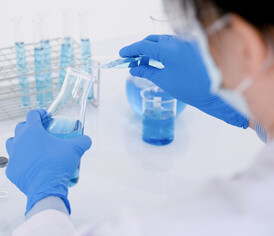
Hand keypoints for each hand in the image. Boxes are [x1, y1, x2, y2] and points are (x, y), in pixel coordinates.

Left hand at [5, 109, 91, 213]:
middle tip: (41, 132)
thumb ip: (82, 141)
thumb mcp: (74, 150)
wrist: (46, 188)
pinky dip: (21, 162)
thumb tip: (86, 140)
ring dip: (20, 142)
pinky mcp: (11, 170)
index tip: (47, 116)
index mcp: (32, 131)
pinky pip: (14, 162)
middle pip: (21, 127)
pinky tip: (30, 165)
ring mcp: (13, 156)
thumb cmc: (58, 165)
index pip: (33, 115)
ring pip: (12, 143)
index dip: (40, 113)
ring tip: (31, 147)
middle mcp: (19, 141)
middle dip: (30, 127)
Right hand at [120, 34, 247, 128]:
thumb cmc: (191, 88)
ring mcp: (186, 42)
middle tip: (130, 59)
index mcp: (169, 49)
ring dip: (151, 49)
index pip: (144, 45)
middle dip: (139, 49)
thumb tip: (133, 68)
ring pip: (162, 41)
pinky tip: (157, 60)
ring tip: (142, 62)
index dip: (131, 50)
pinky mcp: (192, 46)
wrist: (216, 92)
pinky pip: (172, 43)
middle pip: (152, 40)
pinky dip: (162, 49)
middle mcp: (178, 41)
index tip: (122, 55)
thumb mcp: (164, 81)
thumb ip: (146, 71)